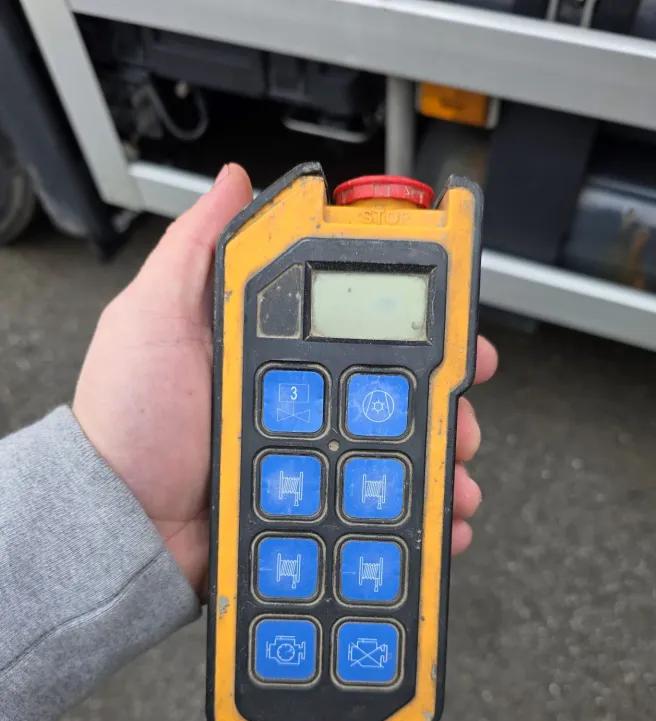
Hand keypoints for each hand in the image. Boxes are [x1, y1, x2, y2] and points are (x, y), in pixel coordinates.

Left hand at [74, 163, 495, 593]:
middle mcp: (302, 403)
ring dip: (440, 465)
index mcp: (276, 353)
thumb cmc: (129, 423)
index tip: (454, 334)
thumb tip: (236, 184)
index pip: (362, 327)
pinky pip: (378, 513)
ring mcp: (312, 459)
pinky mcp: (313, 508)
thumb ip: (198, 251)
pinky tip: (441, 523)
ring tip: (454, 482)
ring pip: (399, 457)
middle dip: (444, 405)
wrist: (119, 524)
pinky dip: (418, 521)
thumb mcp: (152, 318)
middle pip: (396, 395)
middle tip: (459, 419)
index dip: (417, 326)